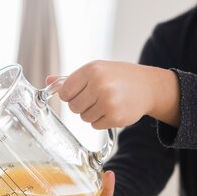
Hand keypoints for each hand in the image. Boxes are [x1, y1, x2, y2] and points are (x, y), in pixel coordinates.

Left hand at [47, 61, 179, 127]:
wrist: (148, 86)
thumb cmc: (119, 77)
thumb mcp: (96, 70)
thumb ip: (71, 78)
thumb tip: (48, 80)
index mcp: (92, 70)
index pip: (65, 91)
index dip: (70, 95)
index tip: (79, 92)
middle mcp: (100, 85)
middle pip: (73, 107)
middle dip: (81, 105)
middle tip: (95, 97)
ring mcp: (108, 102)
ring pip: (83, 117)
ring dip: (91, 113)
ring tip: (106, 102)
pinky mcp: (115, 117)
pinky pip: (95, 125)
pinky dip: (101, 121)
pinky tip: (112, 110)